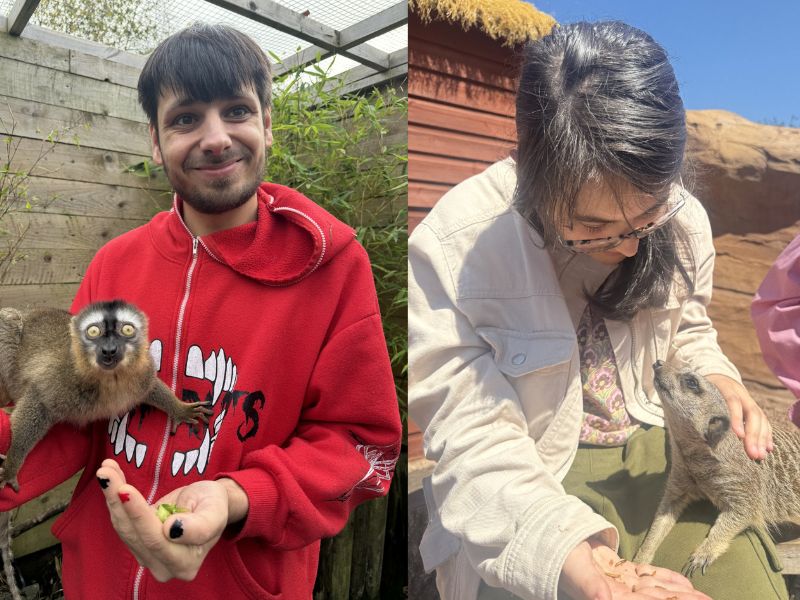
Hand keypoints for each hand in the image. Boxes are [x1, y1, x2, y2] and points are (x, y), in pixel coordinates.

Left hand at [96, 459, 243, 581]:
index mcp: (185, 563)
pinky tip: (110, 475)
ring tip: (106, 469)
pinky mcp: (137, 544)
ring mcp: (148, 557)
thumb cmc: (214, 505)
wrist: (208, 504)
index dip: (139, 515)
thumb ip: (200, 526)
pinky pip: (122, 521)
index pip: (156, 540)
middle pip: (134, 534)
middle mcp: (163, 567)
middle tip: (106, 473)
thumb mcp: (216, 510)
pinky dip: (114, 497)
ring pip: (123, 527)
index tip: (125, 490)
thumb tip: (172, 530)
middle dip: (118, 501)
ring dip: (111, 496)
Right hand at [560, 540, 711, 599]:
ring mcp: (619, 583)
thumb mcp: (574, 567)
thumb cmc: (557, 553)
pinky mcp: (618, 572)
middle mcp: (616, 594)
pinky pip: (646, 577)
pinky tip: (685, 584)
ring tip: (704, 597)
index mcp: (607, 597)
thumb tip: (604, 599)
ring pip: (655, 591)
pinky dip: (665, 579)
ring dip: (679, 594)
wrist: (547, 535)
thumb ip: (590, 586)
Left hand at [705, 374, 772, 459]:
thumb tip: (692, 427)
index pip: (732, 401)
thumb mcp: (698, 392)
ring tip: (759, 456)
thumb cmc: (701, 390)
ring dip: (762, 439)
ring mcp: (750, 400)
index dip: (736, 418)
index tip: (739, 436)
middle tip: (753, 454)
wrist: (716, 375)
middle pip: (752, 413)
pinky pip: (765, 421)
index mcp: (724, 387)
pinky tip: (768, 449)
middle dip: (753, 435)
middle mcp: (741, 393)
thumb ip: (697, 404)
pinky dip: (767, 435)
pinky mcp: (754, 408)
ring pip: (761, 418)